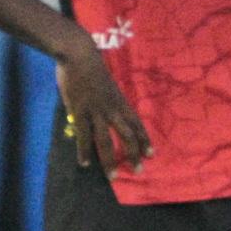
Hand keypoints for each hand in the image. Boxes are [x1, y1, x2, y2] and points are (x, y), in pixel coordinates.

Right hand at [57, 48, 151, 173]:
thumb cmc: (91, 65)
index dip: (144, 139)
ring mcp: (96, 111)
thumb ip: (107, 98)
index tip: (151, 154)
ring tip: (113, 176)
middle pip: (127, 135)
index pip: (136, 123)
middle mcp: (112, 109)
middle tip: (139, 171)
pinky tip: (84, 163)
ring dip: (110, 160)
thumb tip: (105, 110)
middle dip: (134, 154)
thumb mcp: (106, 84)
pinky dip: (84, 151)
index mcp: (120, 100)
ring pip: (106, 141)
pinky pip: (83, 136)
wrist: (79, 54)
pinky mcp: (79, 112)